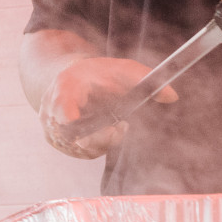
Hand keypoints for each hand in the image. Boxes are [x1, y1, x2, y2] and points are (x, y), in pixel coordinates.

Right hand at [35, 58, 172, 159]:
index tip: (94, 126)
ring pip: (74, 147)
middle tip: (118, 129)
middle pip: (71, 134)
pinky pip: (74, 151)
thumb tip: (172, 96)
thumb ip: (146, 79)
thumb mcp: (123, 69)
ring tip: (113, 127)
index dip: (71, 118)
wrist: (72, 75)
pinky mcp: (53, 138)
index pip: (62, 106)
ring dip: (98, 143)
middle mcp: (51, 106)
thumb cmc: (99, 73)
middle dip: (99, 138)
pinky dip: (92, 147)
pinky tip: (102, 133)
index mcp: (66, 84)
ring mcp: (49, 124)